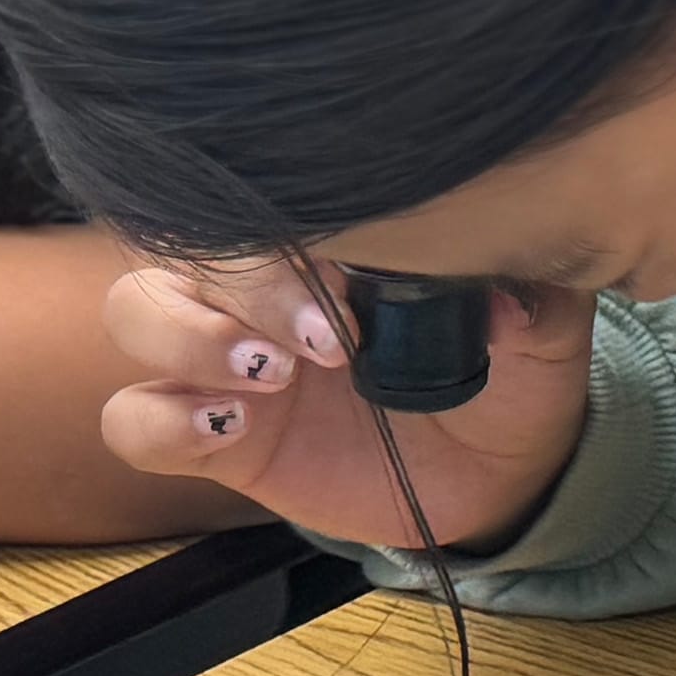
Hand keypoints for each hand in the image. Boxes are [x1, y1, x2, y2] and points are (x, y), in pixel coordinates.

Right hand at [99, 259, 592, 550]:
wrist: (497, 477)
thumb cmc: (508, 380)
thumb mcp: (543, 332)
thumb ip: (530, 293)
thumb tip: (503, 285)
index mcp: (330, 240)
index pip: (261, 198)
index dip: (287, 236)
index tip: (356, 290)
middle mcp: (263, 288)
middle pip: (184, 247)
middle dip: (241, 290)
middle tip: (326, 345)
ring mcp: (227, 360)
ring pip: (135, 312)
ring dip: (185, 338)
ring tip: (268, 380)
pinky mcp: (212, 439)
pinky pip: (132, 420)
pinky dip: (159, 420)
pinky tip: (228, 431)